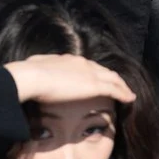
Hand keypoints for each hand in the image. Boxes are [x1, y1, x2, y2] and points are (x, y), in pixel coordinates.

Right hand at [4, 53, 135, 108]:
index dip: (96, 73)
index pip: (88, 66)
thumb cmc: (28, 74)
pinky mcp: (95, 85)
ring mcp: (90, 74)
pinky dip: (124, 93)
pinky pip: (115, 89)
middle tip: (119, 85)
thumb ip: (40, 69)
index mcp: (69, 60)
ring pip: (113, 79)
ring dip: (122, 86)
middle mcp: (82, 63)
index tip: (99, 79)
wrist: (31, 77)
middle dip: (112, 78)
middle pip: (103, 71)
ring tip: (128, 93)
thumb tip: (34, 70)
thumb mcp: (35, 67)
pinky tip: (130, 98)